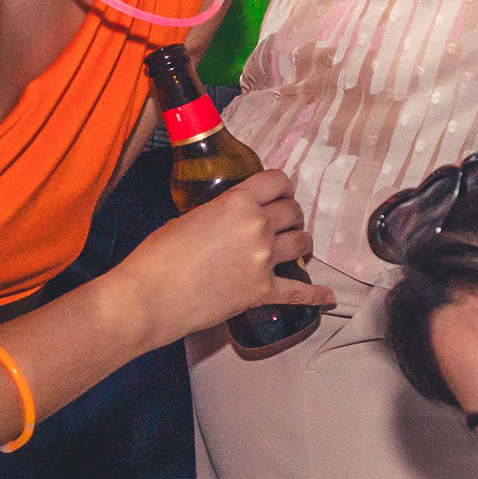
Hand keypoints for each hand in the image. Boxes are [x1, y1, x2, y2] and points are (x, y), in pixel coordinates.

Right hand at [123, 165, 333, 345]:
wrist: (149, 297)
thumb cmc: (159, 256)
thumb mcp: (190, 217)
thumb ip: (221, 213)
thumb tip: (231, 219)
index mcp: (239, 202)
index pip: (278, 181)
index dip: (282, 187)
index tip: (279, 194)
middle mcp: (258, 227)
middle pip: (294, 212)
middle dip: (291, 215)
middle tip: (284, 221)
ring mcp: (264, 260)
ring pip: (303, 243)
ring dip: (301, 243)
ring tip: (296, 246)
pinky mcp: (262, 292)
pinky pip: (299, 291)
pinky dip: (316, 295)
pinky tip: (329, 297)